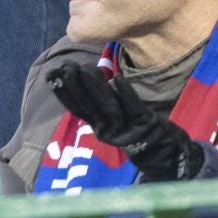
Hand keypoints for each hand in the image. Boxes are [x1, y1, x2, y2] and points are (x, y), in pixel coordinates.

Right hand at [48, 61, 203, 181]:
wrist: (165, 151)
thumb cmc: (137, 128)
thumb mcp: (114, 118)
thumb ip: (99, 102)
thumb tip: (82, 77)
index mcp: (98, 128)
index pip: (76, 109)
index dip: (63, 93)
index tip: (52, 74)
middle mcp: (107, 131)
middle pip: (89, 107)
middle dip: (76, 86)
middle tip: (67, 66)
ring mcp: (125, 130)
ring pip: (108, 107)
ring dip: (96, 86)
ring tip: (87, 67)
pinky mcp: (145, 125)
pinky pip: (133, 108)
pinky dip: (125, 93)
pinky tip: (118, 77)